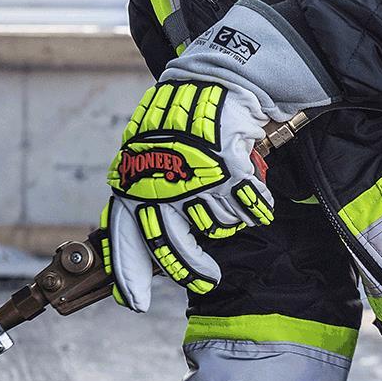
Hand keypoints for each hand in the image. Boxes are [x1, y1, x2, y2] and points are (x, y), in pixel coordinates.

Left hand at [101, 0, 337, 310]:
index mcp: (134, 182)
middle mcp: (159, 186)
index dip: (129, 276)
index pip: (126, 240)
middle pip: (173, 248)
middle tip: (206, 276)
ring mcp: (194, 180)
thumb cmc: (182, 118)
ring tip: (230, 192)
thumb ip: (147, 193)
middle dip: (191, 268)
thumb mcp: (152, 155)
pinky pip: (247, 209)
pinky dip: (255, 204)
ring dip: (227, 216)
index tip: (134, 304)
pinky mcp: (227, 171)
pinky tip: (255, 189)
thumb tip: (145, 240)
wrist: (214, 76)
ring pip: (216, 225)